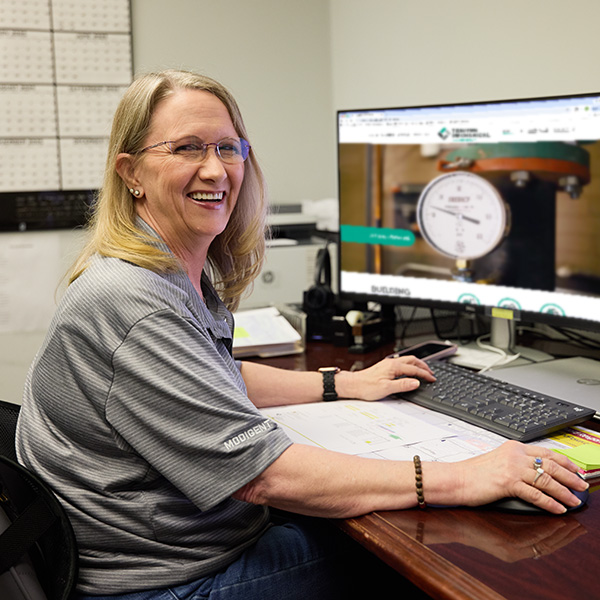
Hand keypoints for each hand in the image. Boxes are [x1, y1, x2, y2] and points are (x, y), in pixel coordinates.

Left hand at [337, 355, 435, 400]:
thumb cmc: (366, 386)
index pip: (414, 369)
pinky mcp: (384, 367)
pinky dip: (410, 365)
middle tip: (431, 372)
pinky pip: (401, 363)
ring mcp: (388, 364)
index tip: (432, 378)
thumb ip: (402, 385)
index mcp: (393, 366)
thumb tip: (416, 382)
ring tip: (424, 370)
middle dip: (424, 366)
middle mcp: (391, 363)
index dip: (425, 374)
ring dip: (417, 364)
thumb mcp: (386, 388)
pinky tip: (409, 370)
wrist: (354, 385)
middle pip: (412, 360)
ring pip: (407, 360)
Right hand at [456, 440, 587, 513]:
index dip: (564, 461)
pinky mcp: (508, 482)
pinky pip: (536, 494)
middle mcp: (515, 455)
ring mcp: (512, 468)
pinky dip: (550, 502)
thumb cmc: (472, 473)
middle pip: (550, 464)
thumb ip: (516, 463)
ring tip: (574, 500)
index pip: (545, 452)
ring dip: (564, 492)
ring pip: (546, 480)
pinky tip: (558, 508)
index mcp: (513, 447)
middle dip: (570, 476)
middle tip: (582, 485)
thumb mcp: (497, 461)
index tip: (575, 469)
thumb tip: (537, 473)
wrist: (455, 478)